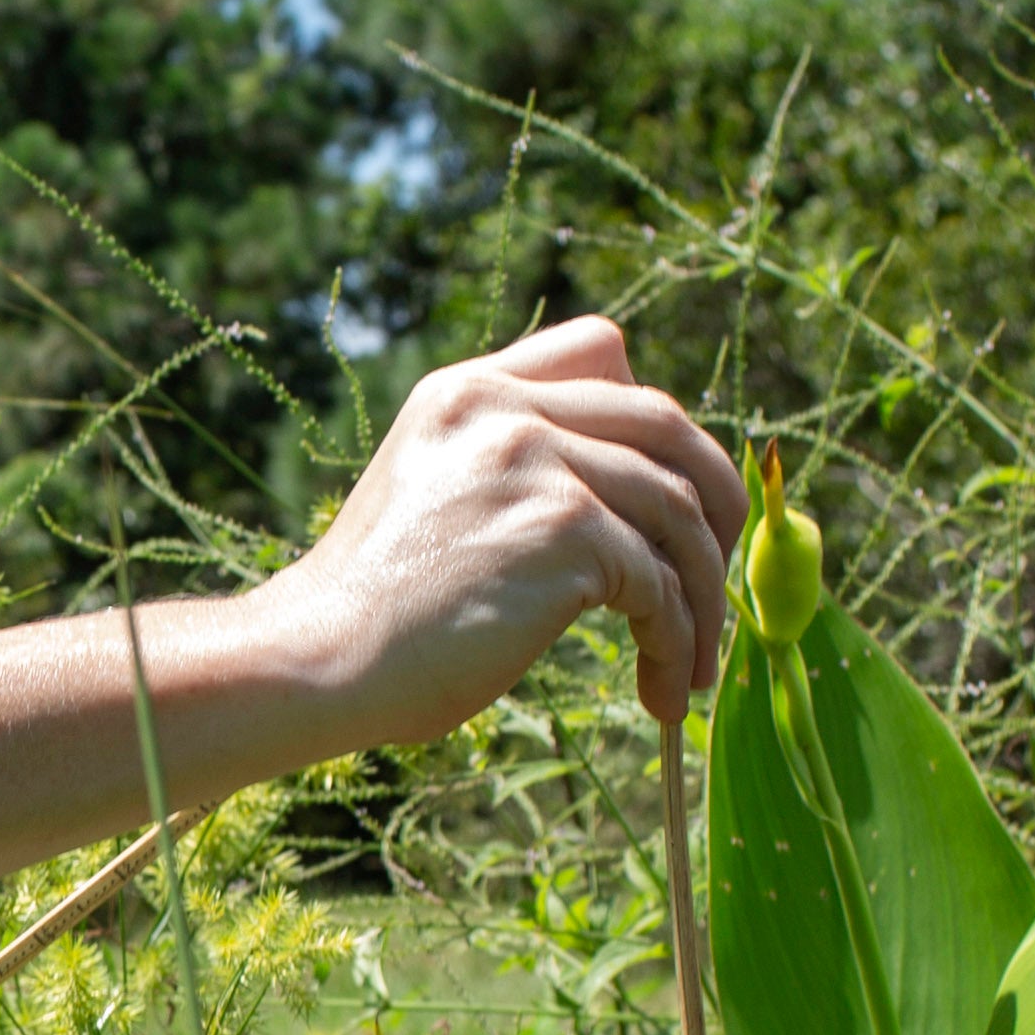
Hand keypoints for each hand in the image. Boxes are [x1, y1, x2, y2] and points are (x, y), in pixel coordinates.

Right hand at [264, 320, 744, 743]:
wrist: (318, 658)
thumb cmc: (373, 612)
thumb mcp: (434, 496)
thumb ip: (509, 468)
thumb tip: (622, 507)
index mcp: (470, 390)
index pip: (601, 349)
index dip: (653, 417)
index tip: (665, 492)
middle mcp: (506, 407)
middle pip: (668, 423)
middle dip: (715, 504)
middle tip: (716, 575)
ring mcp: (536, 460)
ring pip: (680, 510)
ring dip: (703, 598)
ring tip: (690, 668)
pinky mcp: (563, 529)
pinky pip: (660, 584)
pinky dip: (677, 641)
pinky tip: (661, 686)